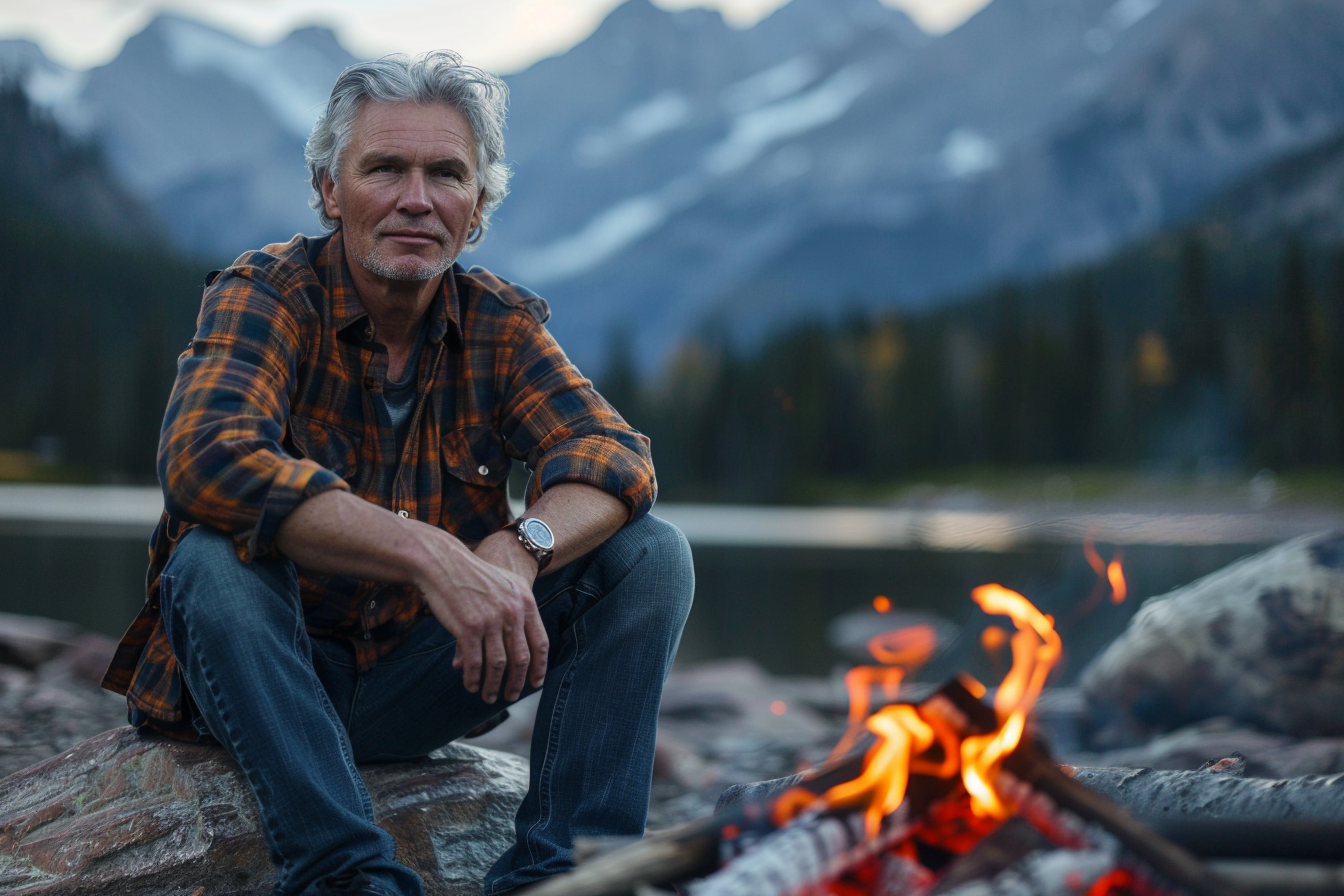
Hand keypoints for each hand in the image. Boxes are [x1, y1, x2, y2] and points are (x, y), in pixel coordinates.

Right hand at [414, 532, 547, 703]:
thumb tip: (509, 647)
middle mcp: (512, 612)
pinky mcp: (469, 627)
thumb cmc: (472, 576)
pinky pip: (475, 662)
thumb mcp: (501, 588)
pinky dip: (473, 678)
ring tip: (489, 696)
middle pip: (521, 658)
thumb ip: (509, 617)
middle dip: (517, 682)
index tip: (536, 683)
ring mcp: (491, 620)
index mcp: (525, 601)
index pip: (540, 642)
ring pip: (498, 664)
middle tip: (511, 696)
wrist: (443, 562)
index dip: (539, 666)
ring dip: (494, 685)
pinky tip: (471, 685)